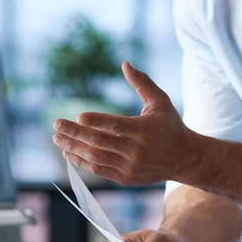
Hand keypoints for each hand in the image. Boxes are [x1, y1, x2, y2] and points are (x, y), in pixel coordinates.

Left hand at [52, 62, 196, 184]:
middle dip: (75, 133)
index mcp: (143, 130)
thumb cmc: (171, 126)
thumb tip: (125, 63)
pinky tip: (69, 152)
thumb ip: (142, 83)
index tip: (79, 115)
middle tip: (56, 125)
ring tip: (57, 138)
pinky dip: (82, 162)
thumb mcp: (160, 102)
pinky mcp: (125, 177)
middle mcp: (135, 150)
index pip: (115, 126)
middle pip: (99, 142)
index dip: (96, 121)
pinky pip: (99, 170)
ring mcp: (129, 166)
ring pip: (96, 157)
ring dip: (74, 148)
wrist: (185, 158)